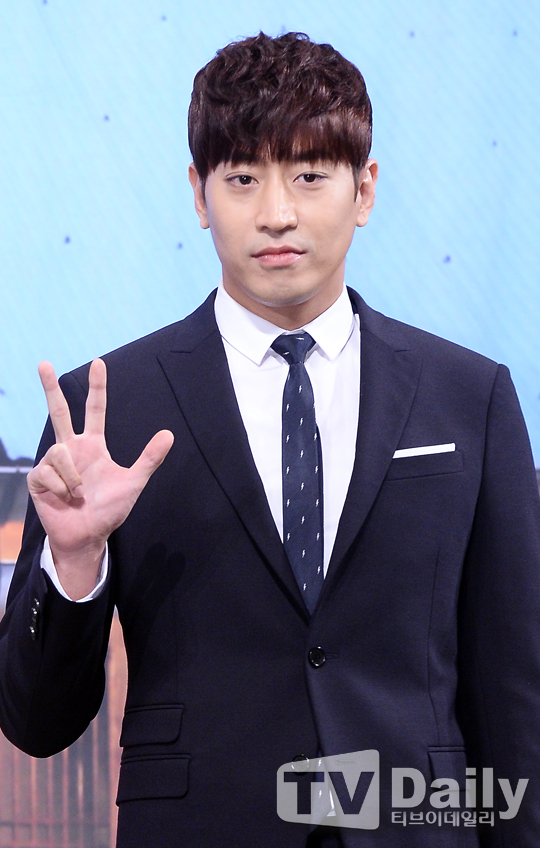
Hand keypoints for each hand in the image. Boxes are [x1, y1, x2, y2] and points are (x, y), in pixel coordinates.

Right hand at [28, 358, 173, 598]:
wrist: (89, 536)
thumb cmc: (109, 510)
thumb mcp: (133, 482)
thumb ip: (149, 458)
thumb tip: (169, 433)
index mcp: (93, 445)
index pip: (95, 410)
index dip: (98, 387)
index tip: (98, 363)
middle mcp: (71, 448)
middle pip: (59, 411)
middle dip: (50, 387)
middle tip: (44, 363)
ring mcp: (52, 462)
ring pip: (59, 451)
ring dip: (73, 477)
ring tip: (79, 493)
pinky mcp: (38, 478)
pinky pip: (48, 472)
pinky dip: (62, 487)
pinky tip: (65, 498)